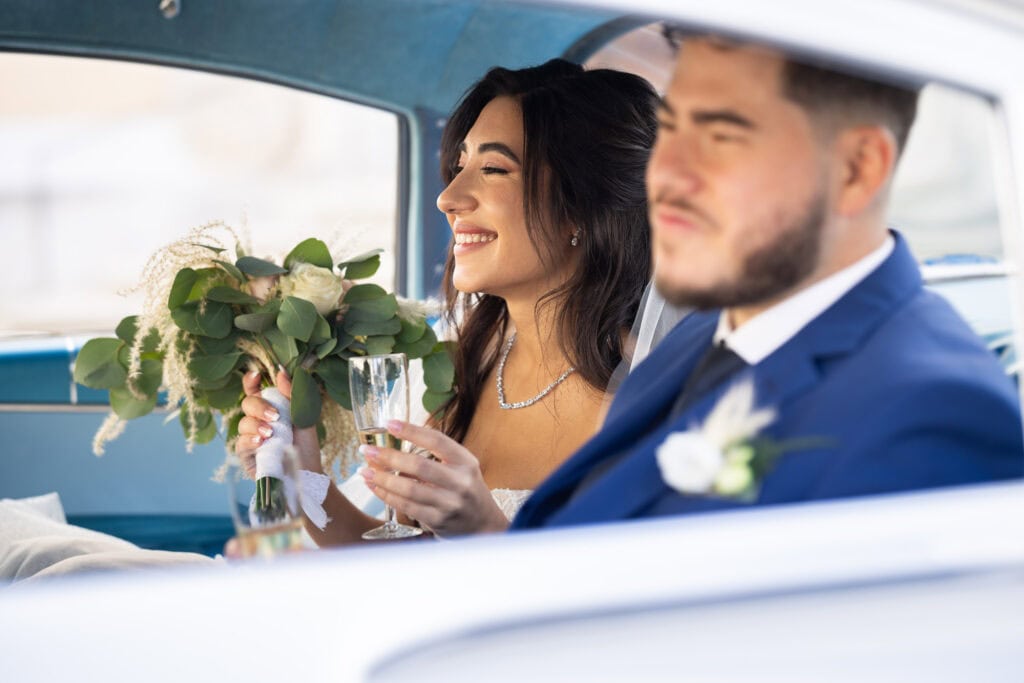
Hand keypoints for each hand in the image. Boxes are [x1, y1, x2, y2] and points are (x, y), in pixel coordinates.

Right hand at [236, 369, 322, 472]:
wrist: (307, 471)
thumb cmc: (305, 444)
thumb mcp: (304, 416)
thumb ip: (293, 394)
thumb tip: (281, 372)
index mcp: (270, 406)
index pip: (254, 389)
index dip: (251, 381)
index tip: (256, 375)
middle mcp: (257, 420)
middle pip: (247, 403)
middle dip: (260, 407)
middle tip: (276, 416)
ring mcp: (250, 437)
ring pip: (243, 423)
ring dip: (257, 425)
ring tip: (271, 433)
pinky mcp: (246, 455)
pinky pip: (240, 443)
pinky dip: (250, 440)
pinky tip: (261, 441)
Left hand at [360, 420, 508, 536]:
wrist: (482, 525)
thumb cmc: (465, 489)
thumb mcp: (462, 467)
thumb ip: (437, 454)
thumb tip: (397, 438)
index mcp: (465, 462)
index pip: (437, 440)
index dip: (411, 431)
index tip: (389, 423)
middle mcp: (460, 482)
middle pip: (419, 466)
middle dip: (389, 456)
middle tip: (367, 450)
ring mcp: (449, 503)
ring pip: (409, 489)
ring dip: (382, 479)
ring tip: (364, 471)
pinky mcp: (438, 521)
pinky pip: (406, 507)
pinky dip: (387, 496)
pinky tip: (375, 487)